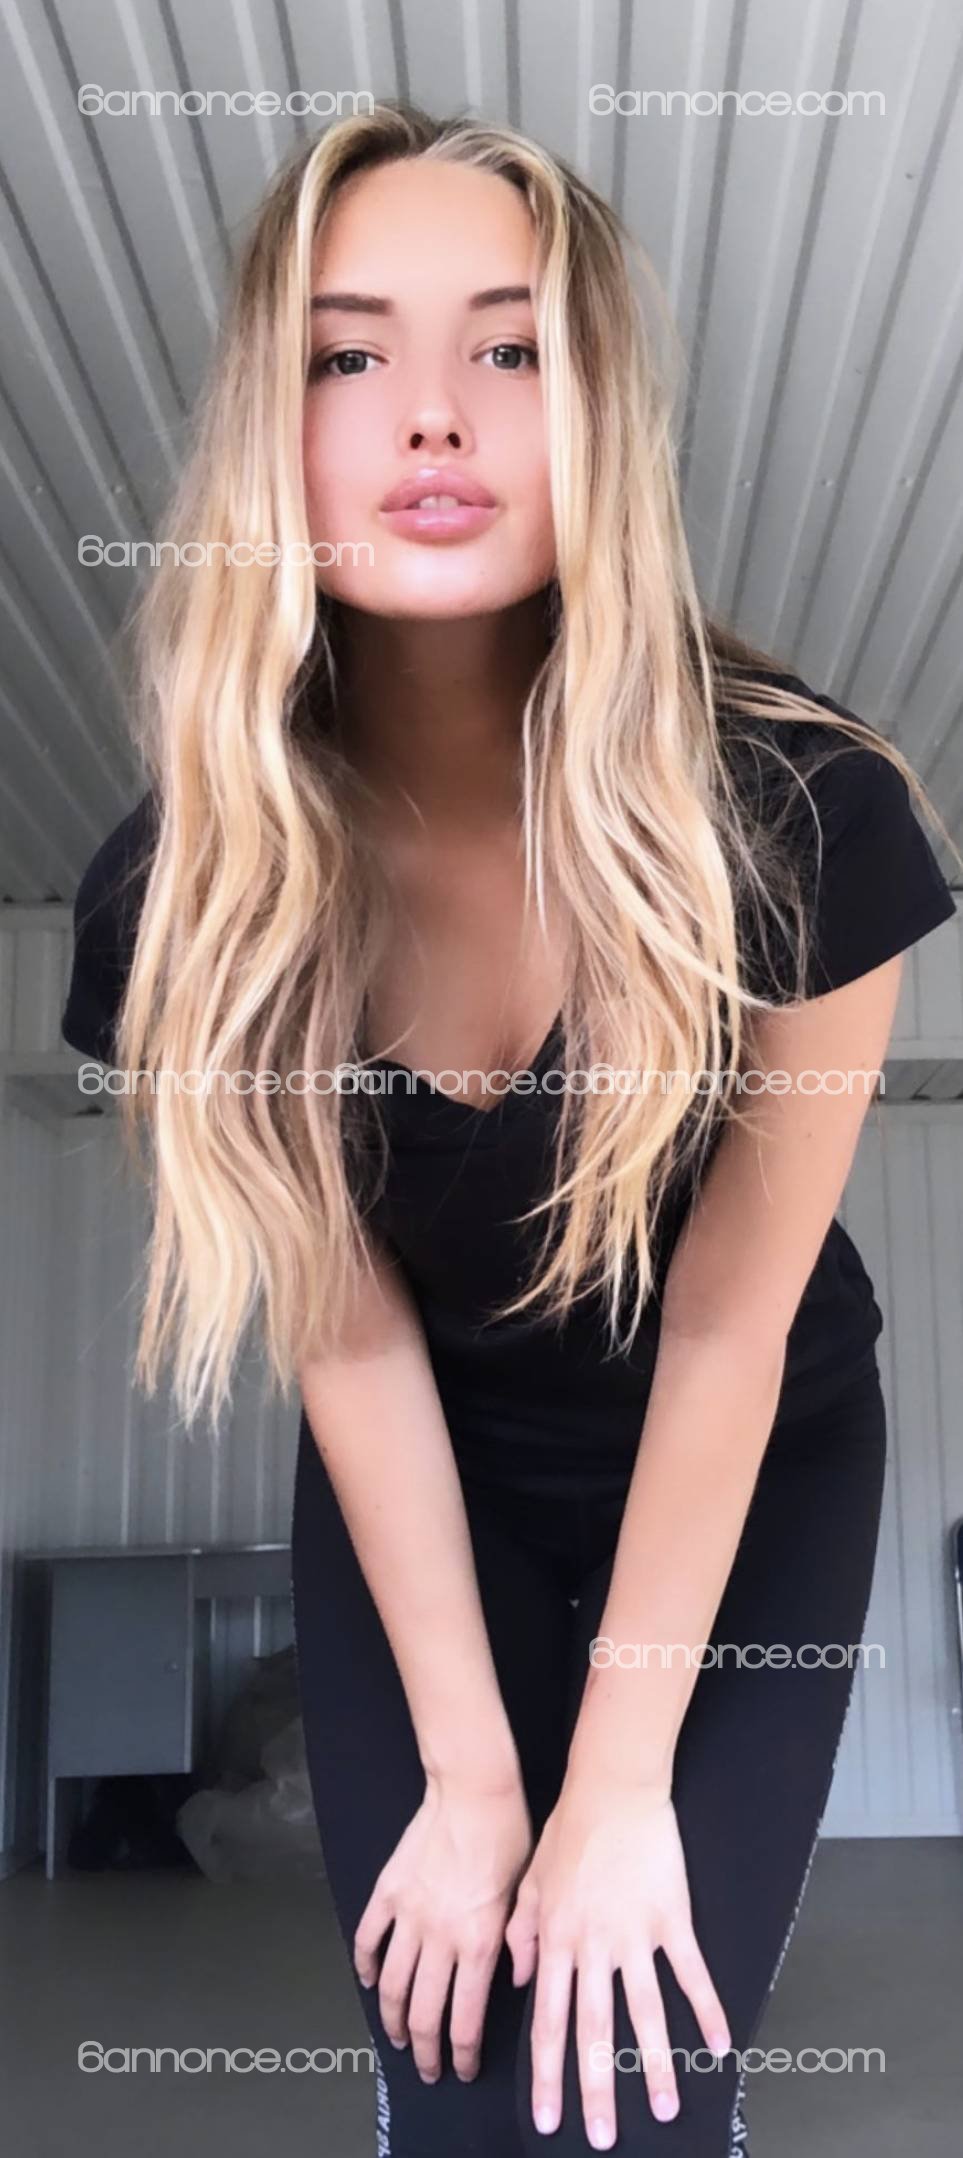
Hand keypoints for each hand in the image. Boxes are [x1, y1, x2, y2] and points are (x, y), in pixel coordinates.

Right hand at [354, 1772, 532, 2084]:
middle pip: (424, 2013)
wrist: (475, 1791)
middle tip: (426, 2069)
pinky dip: (365, 1967)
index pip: (465, 2019)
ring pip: (392, 1985)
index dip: (461, 2054)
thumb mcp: (527, 1895)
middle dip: (425, 2052)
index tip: (462, 2070)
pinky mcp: (388, 1892)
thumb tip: (514, 1984)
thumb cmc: (510, 1838)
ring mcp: (409, 1916)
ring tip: (398, 2037)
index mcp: (478, 1942)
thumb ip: (519, 1944)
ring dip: (393, 2019)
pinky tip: (369, 1982)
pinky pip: (368, 1939)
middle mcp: (439, 1937)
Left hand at [505, 1774, 729, 2148]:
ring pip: (645, 2013)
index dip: (548, 2075)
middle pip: (595, 2031)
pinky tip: (721, 2045)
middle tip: (602, 2137)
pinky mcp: (672, 1918)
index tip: (548, 2119)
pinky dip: (708, 2010)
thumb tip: (518, 1982)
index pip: (548, 2023)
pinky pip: (690, 1973)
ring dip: (656, 2066)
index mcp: (555, 1943)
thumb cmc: (568, 1830)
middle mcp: (593, 1948)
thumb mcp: (529, 1882)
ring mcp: (635, 1935)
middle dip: (597, 2089)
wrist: (611, 1787)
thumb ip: (521, 1936)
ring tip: (665, 2109)